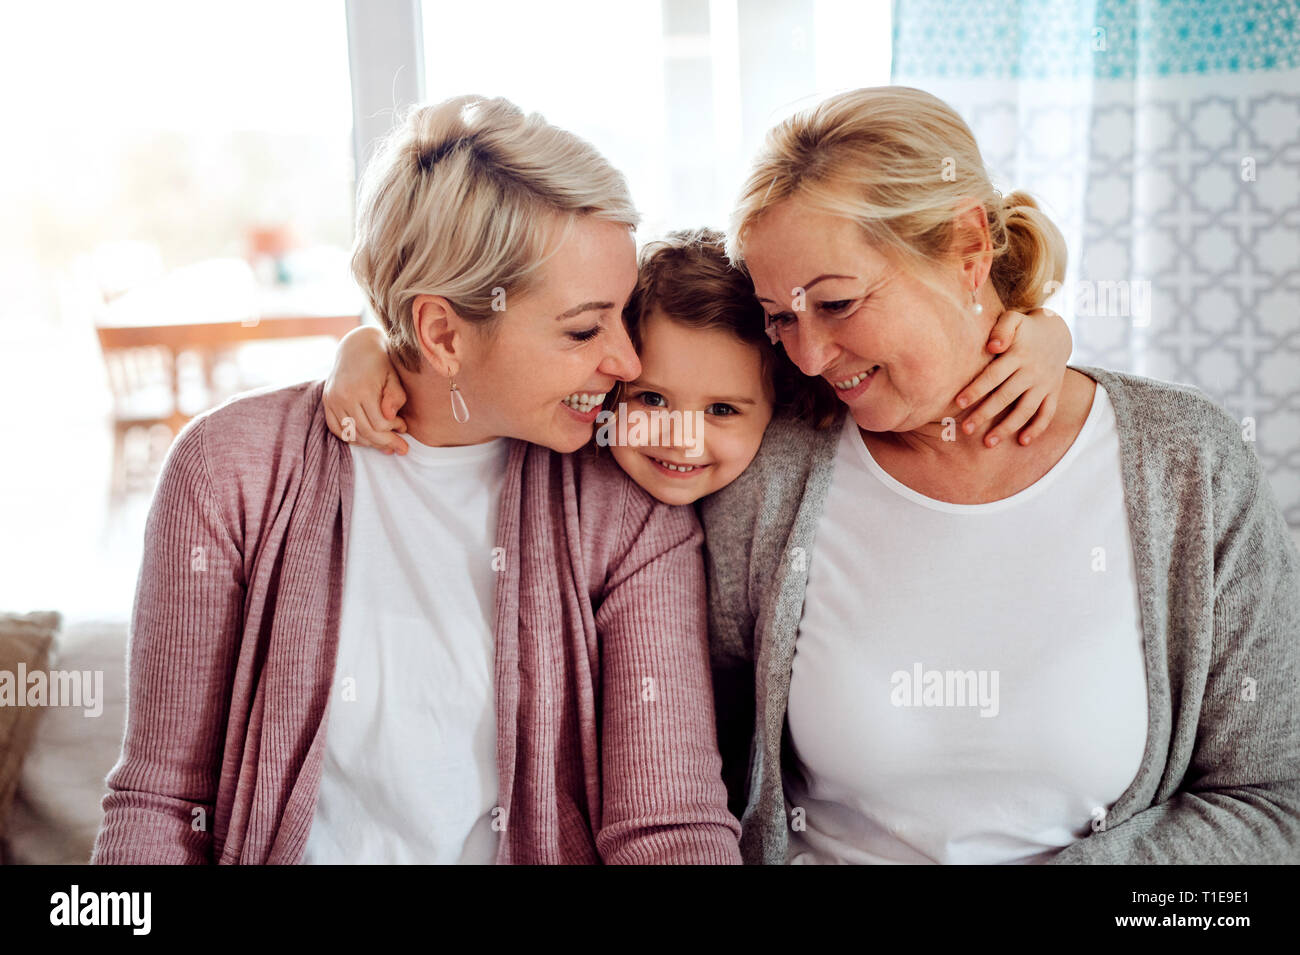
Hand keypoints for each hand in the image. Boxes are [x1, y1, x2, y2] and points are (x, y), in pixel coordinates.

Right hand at [323, 325, 408, 453]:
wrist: (356, 346)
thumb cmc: (381, 362)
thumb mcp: (394, 376)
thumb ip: (395, 396)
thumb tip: (391, 418)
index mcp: (362, 389)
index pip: (380, 423)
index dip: (394, 430)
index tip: (404, 427)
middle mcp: (343, 396)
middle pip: (366, 431)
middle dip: (387, 442)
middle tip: (402, 448)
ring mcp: (332, 400)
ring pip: (352, 434)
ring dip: (371, 443)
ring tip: (387, 445)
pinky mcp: (327, 402)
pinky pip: (337, 429)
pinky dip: (352, 437)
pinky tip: (367, 438)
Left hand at [953, 307, 1071, 447]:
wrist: (1058, 333)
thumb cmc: (1024, 328)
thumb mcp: (1013, 319)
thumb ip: (1001, 330)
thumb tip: (991, 346)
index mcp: (1018, 355)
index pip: (993, 375)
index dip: (976, 389)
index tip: (958, 403)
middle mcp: (1032, 372)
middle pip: (1006, 396)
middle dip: (985, 414)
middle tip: (966, 429)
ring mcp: (1044, 384)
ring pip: (1025, 410)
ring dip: (1007, 428)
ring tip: (988, 443)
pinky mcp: (1053, 393)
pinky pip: (1047, 414)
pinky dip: (1037, 429)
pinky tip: (1021, 442)